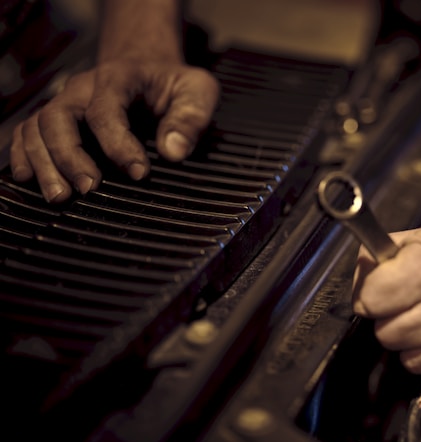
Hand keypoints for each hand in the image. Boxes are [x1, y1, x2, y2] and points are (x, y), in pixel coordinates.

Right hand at [10, 58, 219, 202]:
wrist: (148, 66)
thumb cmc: (173, 84)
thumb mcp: (197, 91)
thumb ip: (191, 119)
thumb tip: (174, 152)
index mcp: (119, 77)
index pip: (107, 110)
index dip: (119, 144)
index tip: (139, 173)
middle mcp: (83, 89)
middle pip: (59, 117)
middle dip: (70, 156)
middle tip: (88, 189)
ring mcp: (66, 103)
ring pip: (36, 127)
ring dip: (44, 163)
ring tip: (60, 196)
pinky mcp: (58, 120)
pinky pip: (27, 133)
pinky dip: (23, 155)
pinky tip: (29, 179)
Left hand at [352, 213, 420, 389]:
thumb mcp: (410, 240)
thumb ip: (373, 264)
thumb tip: (359, 299)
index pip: (371, 301)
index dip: (371, 297)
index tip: (383, 293)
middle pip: (388, 336)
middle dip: (393, 322)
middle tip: (411, 307)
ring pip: (412, 362)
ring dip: (416, 345)